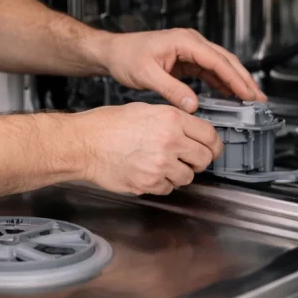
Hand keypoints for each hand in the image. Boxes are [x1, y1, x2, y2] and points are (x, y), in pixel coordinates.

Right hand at [73, 102, 221, 194]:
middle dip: (199, 160)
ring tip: (162, 164)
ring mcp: (160, 165)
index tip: (212, 148)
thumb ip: (172, 120)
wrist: (84, 143)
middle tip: (189, 158)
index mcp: (171, 120)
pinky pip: (169, 188)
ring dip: (180, 172)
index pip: (210, 135)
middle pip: (205, 159)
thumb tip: (191, 131)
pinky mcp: (149, 184)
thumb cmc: (107, 125)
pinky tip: (149, 171)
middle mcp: (169, 142)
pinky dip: (163, 183)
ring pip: (188, 177)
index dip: (214, 144)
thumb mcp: (144, 110)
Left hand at [95, 28, 264, 111]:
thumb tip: (192, 105)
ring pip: (220, 66)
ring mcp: (190, 50)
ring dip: (235, 82)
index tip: (248, 94)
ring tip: (250, 100)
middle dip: (243, 80)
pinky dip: (222, 83)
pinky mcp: (187, 59)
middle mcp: (190, 42)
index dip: (235, 79)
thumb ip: (170, 90)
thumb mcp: (146, 75)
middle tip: (258, 99)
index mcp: (184, 41)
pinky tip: (230, 96)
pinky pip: (210, 71)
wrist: (113, 52)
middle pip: (225, 60)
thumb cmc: (126, 56)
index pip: (217, 60)